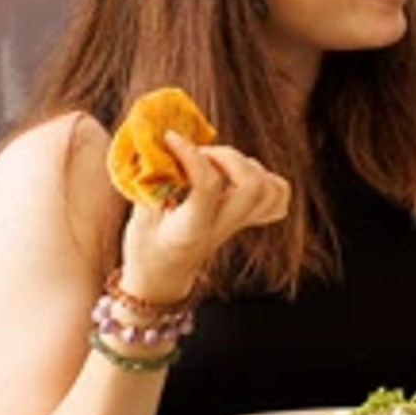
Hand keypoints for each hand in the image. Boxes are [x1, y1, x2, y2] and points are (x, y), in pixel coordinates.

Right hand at [116, 137, 291, 304]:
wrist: (163, 276)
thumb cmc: (146, 247)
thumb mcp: (138, 219)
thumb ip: (149, 186)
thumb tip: (154, 148)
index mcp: (192, 229)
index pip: (207, 186)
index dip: (191, 155)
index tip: (170, 138)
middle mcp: (223, 226)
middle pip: (251, 186)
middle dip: (227, 157)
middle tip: (198, 153)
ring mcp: (240, 225)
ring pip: (269, 190)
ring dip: (247, 165)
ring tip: (217, 163)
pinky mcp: (248, 221)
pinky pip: (277, 198)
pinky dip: (267, 179)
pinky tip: (240, 174)